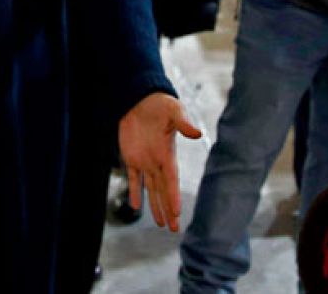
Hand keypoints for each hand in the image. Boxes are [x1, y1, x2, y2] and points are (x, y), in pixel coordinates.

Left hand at [117, 92, 201, 231]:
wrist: (140, 98)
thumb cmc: (159, 104)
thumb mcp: (173, 110)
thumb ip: (183, 123)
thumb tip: (197, 134)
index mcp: (167, 154)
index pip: (171, 181)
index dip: (173, 197)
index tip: (176, 214)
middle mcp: (158, 162)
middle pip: (163, 191)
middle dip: (168, 210)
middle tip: (174, 229)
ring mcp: (145, 161)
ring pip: (151, 189)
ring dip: (155, 206)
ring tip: (160, 224)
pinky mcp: (131, 157)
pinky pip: (133, 179)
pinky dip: (134, 192)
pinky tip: (135, 206)